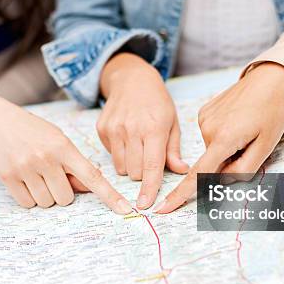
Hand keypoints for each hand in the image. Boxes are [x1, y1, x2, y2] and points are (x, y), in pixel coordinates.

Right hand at [0, 90, 131, 213]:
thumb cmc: (32, 131)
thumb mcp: (57, 139)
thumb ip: (73, 164)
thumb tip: (89, 188)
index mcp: (63, 146)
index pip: (92, 176)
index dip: (110, 195)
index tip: (125, 210)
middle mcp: (46, 158)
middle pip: (66, 198)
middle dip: (62, 192)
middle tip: (52, 176)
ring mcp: (25, 168)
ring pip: (47, 203)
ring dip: (45, 196)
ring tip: (37, 175)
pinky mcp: (8, 177)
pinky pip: (28, 203)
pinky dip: (29, 198)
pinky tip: (24, 180)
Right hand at [97, 53, 187, 208]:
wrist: (131, 79)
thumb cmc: (157, 102)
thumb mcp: (172, 122)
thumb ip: (174, 150)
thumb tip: (182, 172)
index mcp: (154, 128)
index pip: (152, 166)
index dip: (150, 188)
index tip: (145, 205)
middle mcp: (132, 129)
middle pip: (135, 172)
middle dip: (144, 173)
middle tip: (149, 157)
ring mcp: (114, 129)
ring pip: (121, 167)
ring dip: (131, 166)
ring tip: (138, 147)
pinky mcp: (102, 129)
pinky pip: (111, 156)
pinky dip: (120, 154)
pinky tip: (126, 137)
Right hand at [154, 63, 283, 212]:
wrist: (270, 79)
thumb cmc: (272, 112)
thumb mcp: (266, 146)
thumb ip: (242, 170)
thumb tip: (220, 181)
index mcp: (224, 138)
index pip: (198, 174)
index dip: (180, 194)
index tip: (162, 208)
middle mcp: (208, 128)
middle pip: (213, 162)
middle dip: (229, 161)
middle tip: (252, 142)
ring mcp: (203, 118)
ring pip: (212, 149)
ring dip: (227, 147)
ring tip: (246, 127)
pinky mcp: (203, 112)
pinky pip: (211, 135)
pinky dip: (223, 135)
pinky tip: (237, 120)